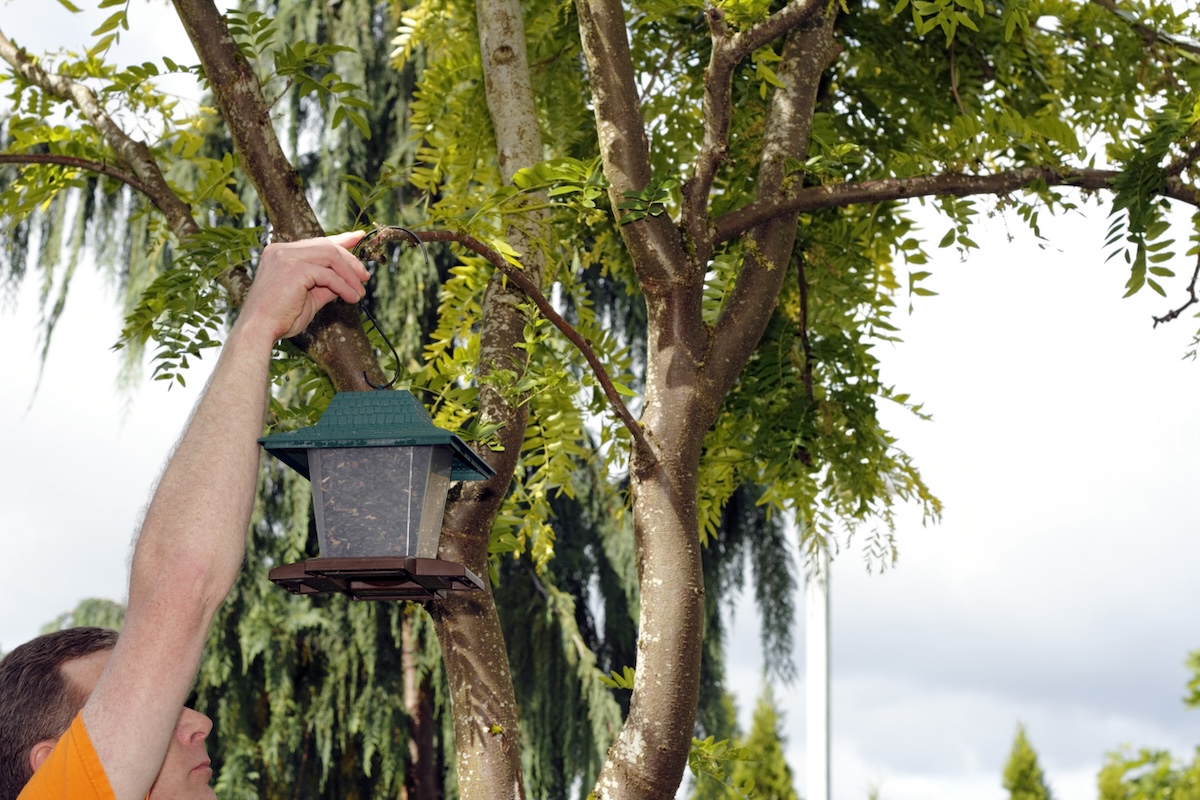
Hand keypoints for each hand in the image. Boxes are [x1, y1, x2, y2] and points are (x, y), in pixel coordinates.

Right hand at [240, 231, 369, 341]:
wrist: (259, 330)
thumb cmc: (280, 318)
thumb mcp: (309, 298)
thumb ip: (326, 286)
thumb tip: (347, 281)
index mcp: (281, 253)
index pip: (317, 242)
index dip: (340, 239)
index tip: (358, 238)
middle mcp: (281, 250)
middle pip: (326, 246)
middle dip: (350, 260)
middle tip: (365, 276)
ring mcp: (286, 256)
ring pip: (330, 257)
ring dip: (350, 275)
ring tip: (360, 291)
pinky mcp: (293, 268)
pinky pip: (328, 275)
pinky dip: (344, 286)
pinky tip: (352, 298)